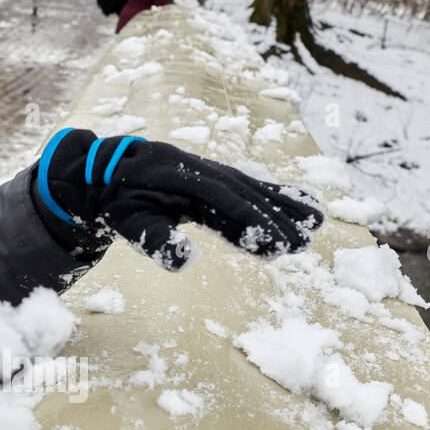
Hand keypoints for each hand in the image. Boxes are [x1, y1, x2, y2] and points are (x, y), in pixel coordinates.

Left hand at [34, 128, 324, 270]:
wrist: (112, 168)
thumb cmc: (121, 200)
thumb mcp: (128, 222)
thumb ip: (155, 240)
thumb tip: (183, 261)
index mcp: (186, 183)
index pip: (227, 205)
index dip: (254, 224)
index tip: (278, 244)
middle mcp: (206, 174)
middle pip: (248, 196)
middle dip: (277, 220)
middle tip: (303, 244)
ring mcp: (214, 172)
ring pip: (256, 188)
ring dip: (286, 205)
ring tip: (317, 221)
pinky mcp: (218, 176)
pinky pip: (252, 184)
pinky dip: (278, 192)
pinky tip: (302, 202)